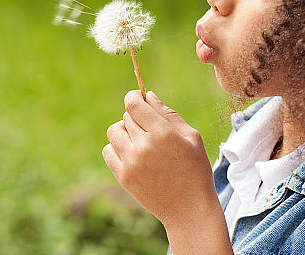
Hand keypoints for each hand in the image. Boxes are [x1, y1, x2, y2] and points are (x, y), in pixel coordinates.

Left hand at [102, 91, 222, 231]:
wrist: (189, 208)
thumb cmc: (195, 169)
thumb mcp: (191, 137)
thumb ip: (168, 114)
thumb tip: (148, 96)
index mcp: (163, 133)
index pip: (134, 104)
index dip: (134, 97)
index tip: (139, 98)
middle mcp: (144, 146)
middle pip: (126, 116)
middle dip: (136, 116)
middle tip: (150, 127)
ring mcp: (131, 162)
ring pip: (114, 131)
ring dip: (125, 131)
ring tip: (140, 140)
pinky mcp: (123, 176)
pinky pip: (108, 151)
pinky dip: (117, 148)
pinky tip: (133, 153)